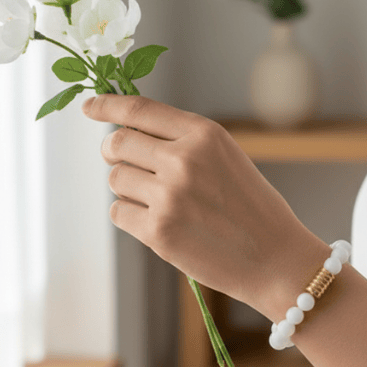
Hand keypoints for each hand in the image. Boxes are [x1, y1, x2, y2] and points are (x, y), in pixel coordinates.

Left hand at [84, 94, 322, 310]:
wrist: (277, 260)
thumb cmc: (254, 211)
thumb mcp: (227, 160)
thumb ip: (183, 144)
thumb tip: (129, 135)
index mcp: (204, 135)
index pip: (140, 110)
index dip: (107, 105)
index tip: (89, 107)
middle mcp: (183, 160)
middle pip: (118, 142)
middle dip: (115, 151)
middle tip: (126, 163)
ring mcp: (169, 196)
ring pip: (116, 179)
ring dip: (128, 188)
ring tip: (159, 202)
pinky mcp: (158, 231)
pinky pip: (118, 212)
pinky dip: (130, 216)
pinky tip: (159, 224)